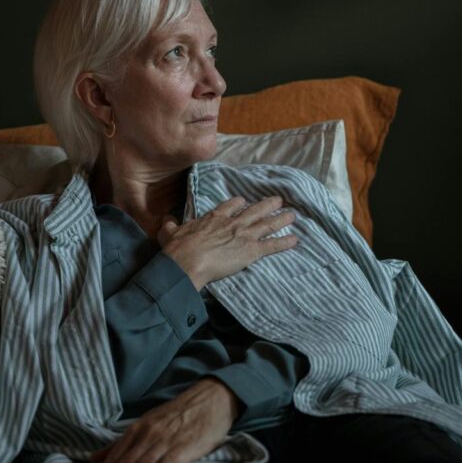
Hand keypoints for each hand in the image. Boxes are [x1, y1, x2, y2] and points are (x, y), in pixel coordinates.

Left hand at [88, 378, 240, 462]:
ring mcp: (165, 441)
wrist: (210, 399)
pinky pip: (168, 462)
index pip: (111, 462)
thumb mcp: (146, 423)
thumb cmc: (177, 415)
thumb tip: (93, 458)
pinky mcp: (185, 446)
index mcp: (135, 431)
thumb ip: (121, 443)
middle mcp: (146, 435)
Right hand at [158, 196, 296, 290]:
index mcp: (214, 218)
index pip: (231, 206)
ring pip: (267, 224)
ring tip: (292, 215)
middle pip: (254, 211)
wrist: (187, 262)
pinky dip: (284, 242)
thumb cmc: (177, 249)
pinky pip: (272, 245)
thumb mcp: (170, 232)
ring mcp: (244, 235)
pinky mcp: (251, 251)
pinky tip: (295, 240)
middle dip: (268, 205)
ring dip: (281, 219)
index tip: (244, 201)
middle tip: (279, 200)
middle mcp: (232, 223)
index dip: (239, 203)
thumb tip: (166, 219)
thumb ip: (170, 225)